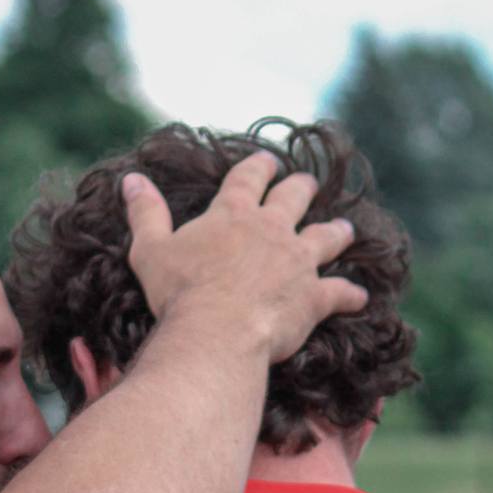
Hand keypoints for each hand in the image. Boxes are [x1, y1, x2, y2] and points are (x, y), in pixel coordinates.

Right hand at [123, 155, 366, 362]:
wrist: (217, 331)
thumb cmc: (179, 292)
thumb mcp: (150, 249)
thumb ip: (145, 213)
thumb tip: (132, 180)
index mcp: (233, 214)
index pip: (249, 179)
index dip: (259, 168)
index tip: (268, 161)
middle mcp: (271, 230)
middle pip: (294, 200)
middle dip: (301, 189)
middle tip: (308, 184)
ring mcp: (297, 262)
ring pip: (326, 239)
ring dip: (336, 233)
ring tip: (346, 229)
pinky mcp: (314, 296)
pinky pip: (340, 292)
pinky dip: (350, 294)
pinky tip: (360, 296)